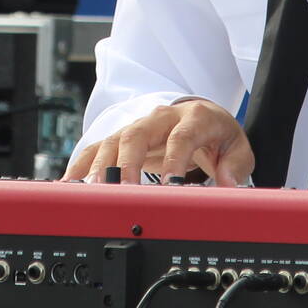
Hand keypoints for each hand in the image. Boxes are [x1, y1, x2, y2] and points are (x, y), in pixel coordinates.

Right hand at [63, 100, 252, 186]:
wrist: (201, 115)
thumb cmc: (217, 135)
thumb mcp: (238, 148)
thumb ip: (236, 167)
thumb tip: (228, 184)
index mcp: (193, 118)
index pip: (181, 138)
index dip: (174, 162)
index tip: (169, 187)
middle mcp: (161, 118)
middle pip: (137, 134)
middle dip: (127, 162)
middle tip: (124, 190)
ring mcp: (138, 126)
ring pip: (113, 140)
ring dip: (101, 166)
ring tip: (92, 192)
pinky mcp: (122, 137)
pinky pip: (97, 147)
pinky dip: (82, 164)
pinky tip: (70, 183)